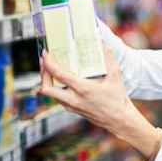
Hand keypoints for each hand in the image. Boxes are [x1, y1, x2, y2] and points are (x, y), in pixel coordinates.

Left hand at [39, 44, 157, 158]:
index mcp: (82, 89)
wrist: (119, 120)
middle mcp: (73, 99)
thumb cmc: (117, 98)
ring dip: (47, 80)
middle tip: (45, 61)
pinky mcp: (72, 109)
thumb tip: (100, 41)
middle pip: (45, 88)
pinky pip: (57, 97)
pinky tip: (61, 78)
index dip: (48, 63)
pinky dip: (55, 87)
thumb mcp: (115, 74)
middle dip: (42, 73)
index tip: (45, 53)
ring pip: (49, 94)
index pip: (57, 75)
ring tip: (51, 67)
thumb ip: (107, 56)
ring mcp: (71, 106)